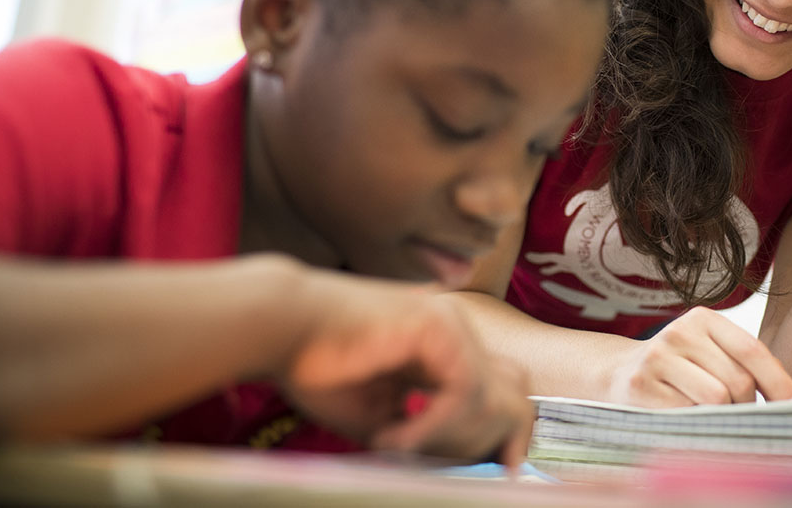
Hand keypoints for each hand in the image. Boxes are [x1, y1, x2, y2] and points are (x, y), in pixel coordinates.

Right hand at [280, 274, 532, 466]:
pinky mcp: (438, 324)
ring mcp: (451, 322)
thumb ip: (422, 430)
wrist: (278, 327)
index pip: (501, 388)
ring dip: (452, 439)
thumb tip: (459, 463)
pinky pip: (463, 389)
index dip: (507, 430)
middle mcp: (455, 329)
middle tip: (454, 467)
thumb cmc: (315, 369)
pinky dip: (433, 425)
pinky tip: (392, 437)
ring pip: (493, 396)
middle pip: (513, 391)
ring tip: (398, 447)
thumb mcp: (379, 413)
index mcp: (443, 346)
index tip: (505, 469)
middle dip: (495, 439)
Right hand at [606, 307, 791, 406]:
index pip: (752, 349)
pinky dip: (697, 424)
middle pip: (737, 380)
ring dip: (723, 418)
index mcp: (702, 318)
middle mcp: (679, 332)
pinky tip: (689, 420)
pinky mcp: (641, 387)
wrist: (618, 374)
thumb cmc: (679, 369)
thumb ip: (742, 366)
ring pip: (715, 399)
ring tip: (714, 418)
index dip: (779, 382)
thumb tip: (790, 401)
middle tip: (744, 418)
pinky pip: (688, 415)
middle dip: (748, 407)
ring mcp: (657, 358)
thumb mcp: (708, 353)